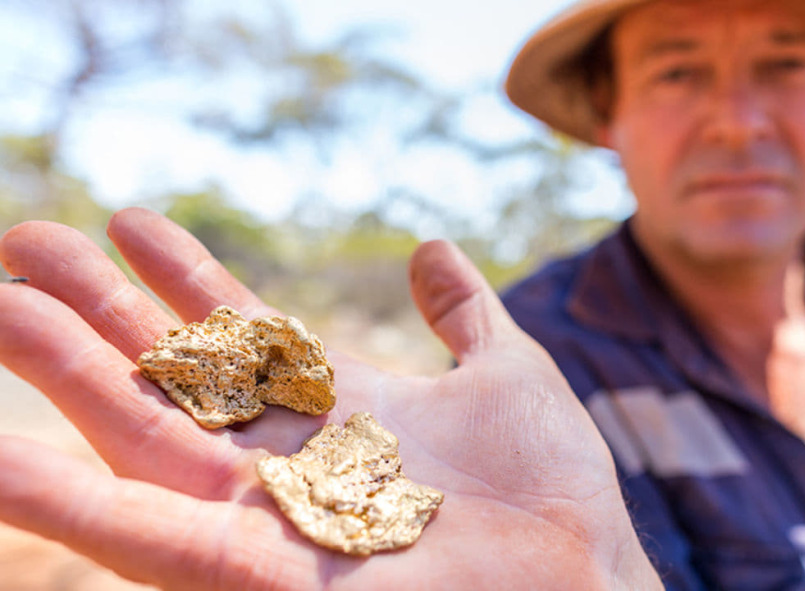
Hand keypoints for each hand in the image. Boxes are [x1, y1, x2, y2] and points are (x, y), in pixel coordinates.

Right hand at [0, 208, 659, 589]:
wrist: (581, 589)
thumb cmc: (552, 493)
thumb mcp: (507, 377)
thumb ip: (463, 314)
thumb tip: (429, 247)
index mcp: (335, 408)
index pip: (237, 331)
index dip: (183, 274)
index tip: (129, 216)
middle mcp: (282, 458)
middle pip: (165, 372)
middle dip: (91, 308)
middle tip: (19, 237)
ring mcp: (260, 512)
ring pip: (133, 432)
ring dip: (58, 372)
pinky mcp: (250, 571)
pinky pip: (136, 531)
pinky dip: (58, 497)